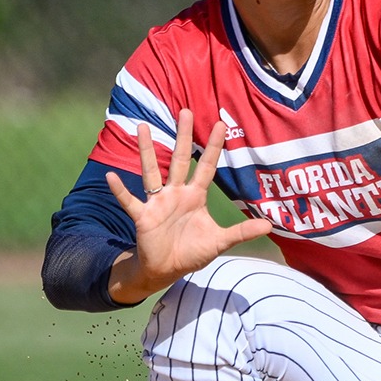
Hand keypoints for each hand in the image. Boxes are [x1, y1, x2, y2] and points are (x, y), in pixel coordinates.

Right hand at [105, 109, 272, 303]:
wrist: (167, 269)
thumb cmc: (192, 252)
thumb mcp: (220, 242)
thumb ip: (241, 232)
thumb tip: (270, 226)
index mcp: (196, 196)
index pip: (208, 167)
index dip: (215, 148)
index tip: (221, 124)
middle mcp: (176, 193)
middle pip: (181, 159)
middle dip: (183, 136)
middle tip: (185, 111)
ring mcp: (158, 202)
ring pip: (152, 172)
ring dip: (147, 151)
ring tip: (141, 127)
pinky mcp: (143, 216)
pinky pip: (130, 200)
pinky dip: (120, 190)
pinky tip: (111, 176)